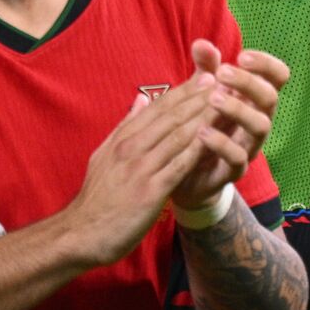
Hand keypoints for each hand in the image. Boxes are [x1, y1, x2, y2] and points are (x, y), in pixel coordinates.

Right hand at [62, 72, 215, 265]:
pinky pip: (179, 166)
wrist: (81, 234)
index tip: (207, 75)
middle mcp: (131, 147)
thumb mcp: (105, 154)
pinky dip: (199, 150)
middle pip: (172, 116)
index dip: (185, 90)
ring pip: (179, 136)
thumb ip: (126, 126)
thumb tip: (140, 99)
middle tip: (225, 79)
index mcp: (123, 138)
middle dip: (200, 97)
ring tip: (228, 102)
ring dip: (205, 118)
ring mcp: (141, 168)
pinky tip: (216, 140)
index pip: (159, 107)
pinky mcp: (150, 191)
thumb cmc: (97, 197)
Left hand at [172, 40, 288, 209]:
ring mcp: (250, 146)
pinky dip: (221, 143)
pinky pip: (238, 157)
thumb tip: (201, 43)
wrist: (188, 173)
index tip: (242, 55)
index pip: (277, 77)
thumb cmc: (203, 124)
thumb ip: (205, 68)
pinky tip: (202, 131)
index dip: (266, 64)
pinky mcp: (234, 170)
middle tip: (223, 73)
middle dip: (249, 83)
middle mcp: (258, 121)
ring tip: (213, 99)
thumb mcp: (202, 93)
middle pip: (270, 98)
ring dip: (238, 110)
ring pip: (260, 127)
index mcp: (254, 99)